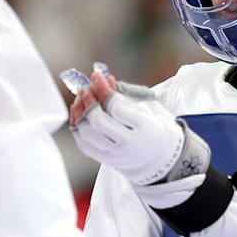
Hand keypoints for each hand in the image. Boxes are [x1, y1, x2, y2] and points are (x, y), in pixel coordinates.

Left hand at [66, 65, 208, 186]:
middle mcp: (129, 144)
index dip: (103, 89)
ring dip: (79, 112)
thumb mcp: (146, 108)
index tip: (97, 77)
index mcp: (144, 128)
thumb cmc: (152, 128)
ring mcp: (115, 154)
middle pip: (99, 122)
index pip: (116, 107)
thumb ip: (124, 95)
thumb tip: (104, 81)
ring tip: (81, 99)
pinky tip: (78, 114)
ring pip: (87, 134)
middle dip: (88, 101)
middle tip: (86, 89)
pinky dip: (78, 127)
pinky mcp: (105, 159)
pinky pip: (83, 144)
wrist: (159, 157)